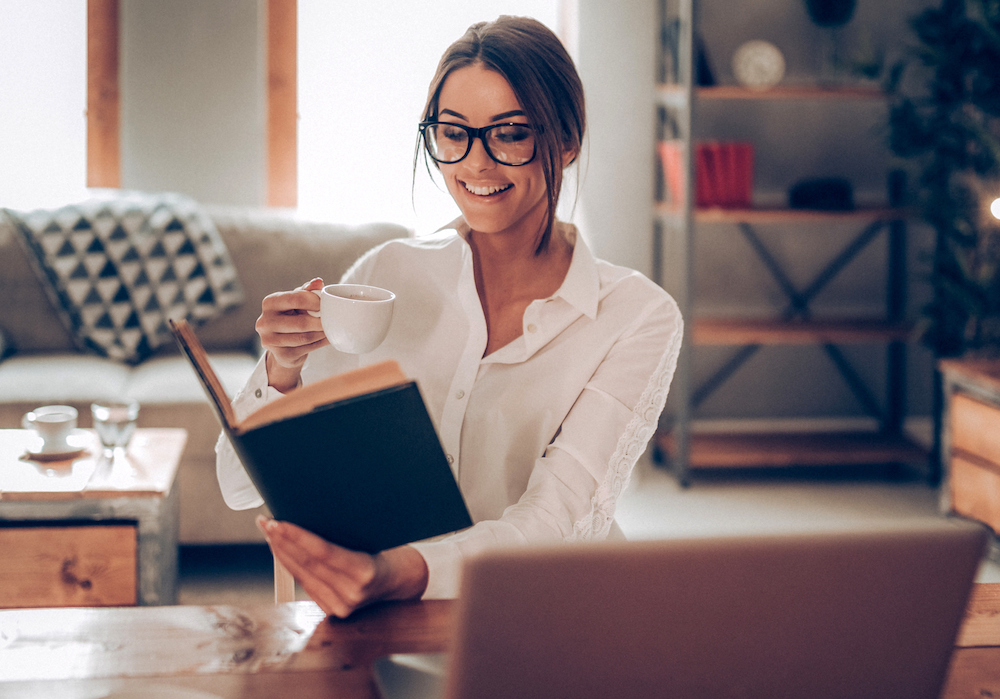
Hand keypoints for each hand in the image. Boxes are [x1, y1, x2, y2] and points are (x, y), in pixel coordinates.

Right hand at [256, 278, 328, 391]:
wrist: (283, 346)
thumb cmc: (292, 317)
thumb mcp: (297, 302)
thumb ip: (307, 291)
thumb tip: (318, 282)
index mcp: (269, 303)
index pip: (295, 298)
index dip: (315, 301)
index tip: (326, 304)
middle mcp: (264, 322)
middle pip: (301, 322)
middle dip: (320, 321)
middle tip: (333, 320)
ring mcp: (270, 340)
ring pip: (304, 337)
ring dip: (322, 333)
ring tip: (331, 329)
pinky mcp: (280, 355)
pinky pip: (306, 348)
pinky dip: (320, 343)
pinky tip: (327, 338)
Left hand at [257, 516, 428, 617]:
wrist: (402, 581)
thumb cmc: (389, 551)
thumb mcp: (374, 537)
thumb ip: (345, 533)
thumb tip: (310, 511)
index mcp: (366, 572)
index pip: (322, 553)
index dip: (297, 537)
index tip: (279, 522)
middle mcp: (352, 593)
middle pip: (307, 564)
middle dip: (282, 541)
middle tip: (266, 522)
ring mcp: (342, 605)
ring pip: (302, 575)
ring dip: (282, 552)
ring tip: (269, 533)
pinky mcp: (333, 609)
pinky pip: (306, 584)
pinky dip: (291, 566)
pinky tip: (282, 551)